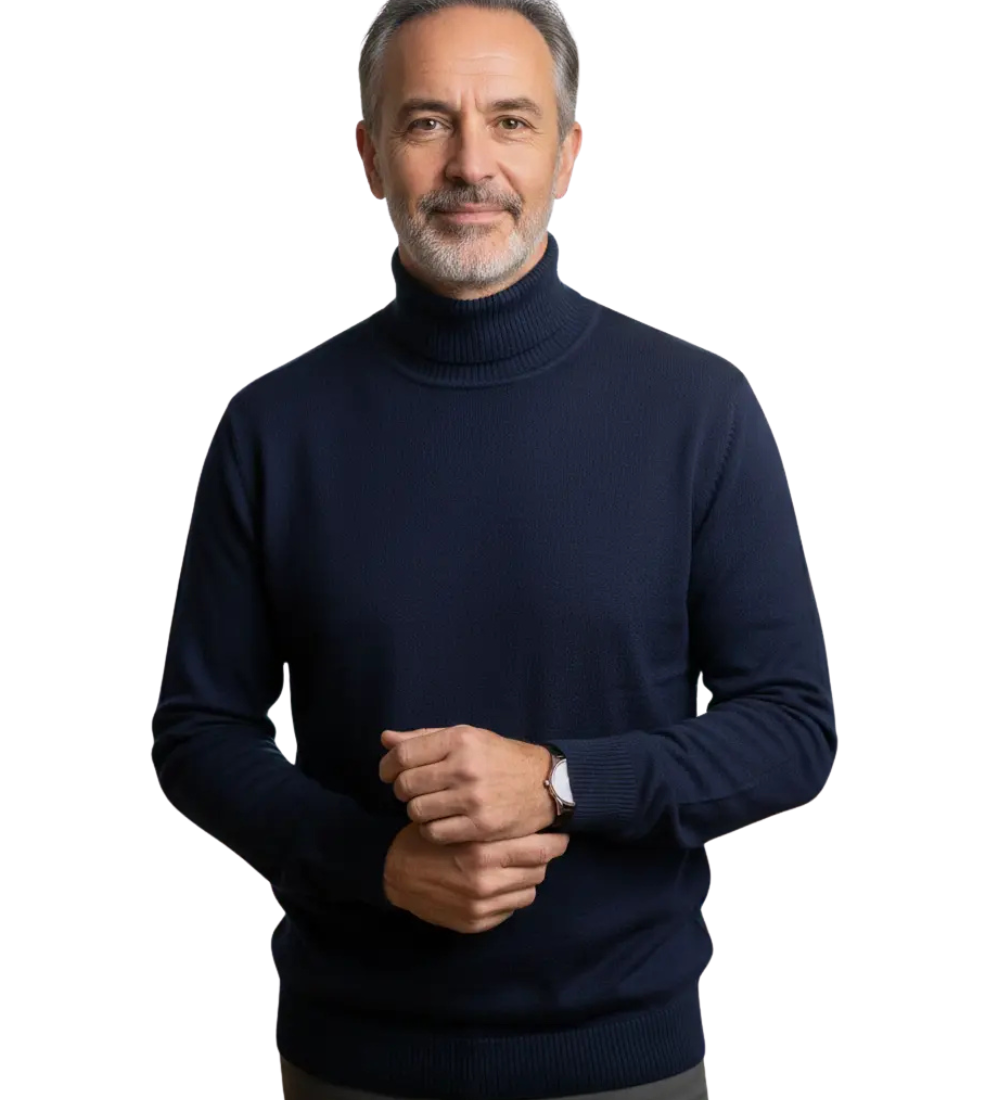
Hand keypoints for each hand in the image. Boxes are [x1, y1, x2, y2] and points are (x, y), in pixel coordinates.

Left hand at [379, 725, 555, 843]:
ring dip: (416, 810)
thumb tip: (385, 739)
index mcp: (459, 740)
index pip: (403, 754)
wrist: (544, 783)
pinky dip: (430, 829)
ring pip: (416, 811)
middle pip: (406, 785)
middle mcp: (465, 767)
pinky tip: (441, 821)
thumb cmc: (498, 758)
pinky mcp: (480, 826)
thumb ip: (424, 738)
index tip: (388, 773)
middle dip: (401, 790)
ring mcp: (473, 798)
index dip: (387, 766)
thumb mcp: (466, 737)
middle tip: (412, 791)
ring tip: (429, 806)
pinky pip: (434, 833)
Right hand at [383, 821, 570, 933]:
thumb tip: (531, 820)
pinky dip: (510, 897)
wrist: (393, 875)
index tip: (559, 836)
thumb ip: (491, 824)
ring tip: (516, 867)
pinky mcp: (475, 923)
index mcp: (483, 852)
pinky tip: (499, 884)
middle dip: (541, 858)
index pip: (541, 850)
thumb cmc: (427, 839)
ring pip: (529, 892)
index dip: (555, 842)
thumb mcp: (457, 823)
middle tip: (535, 848)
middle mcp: (486, 882)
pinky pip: (510, 910)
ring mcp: (482, 907)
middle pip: (539, 871)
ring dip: (526, 878)